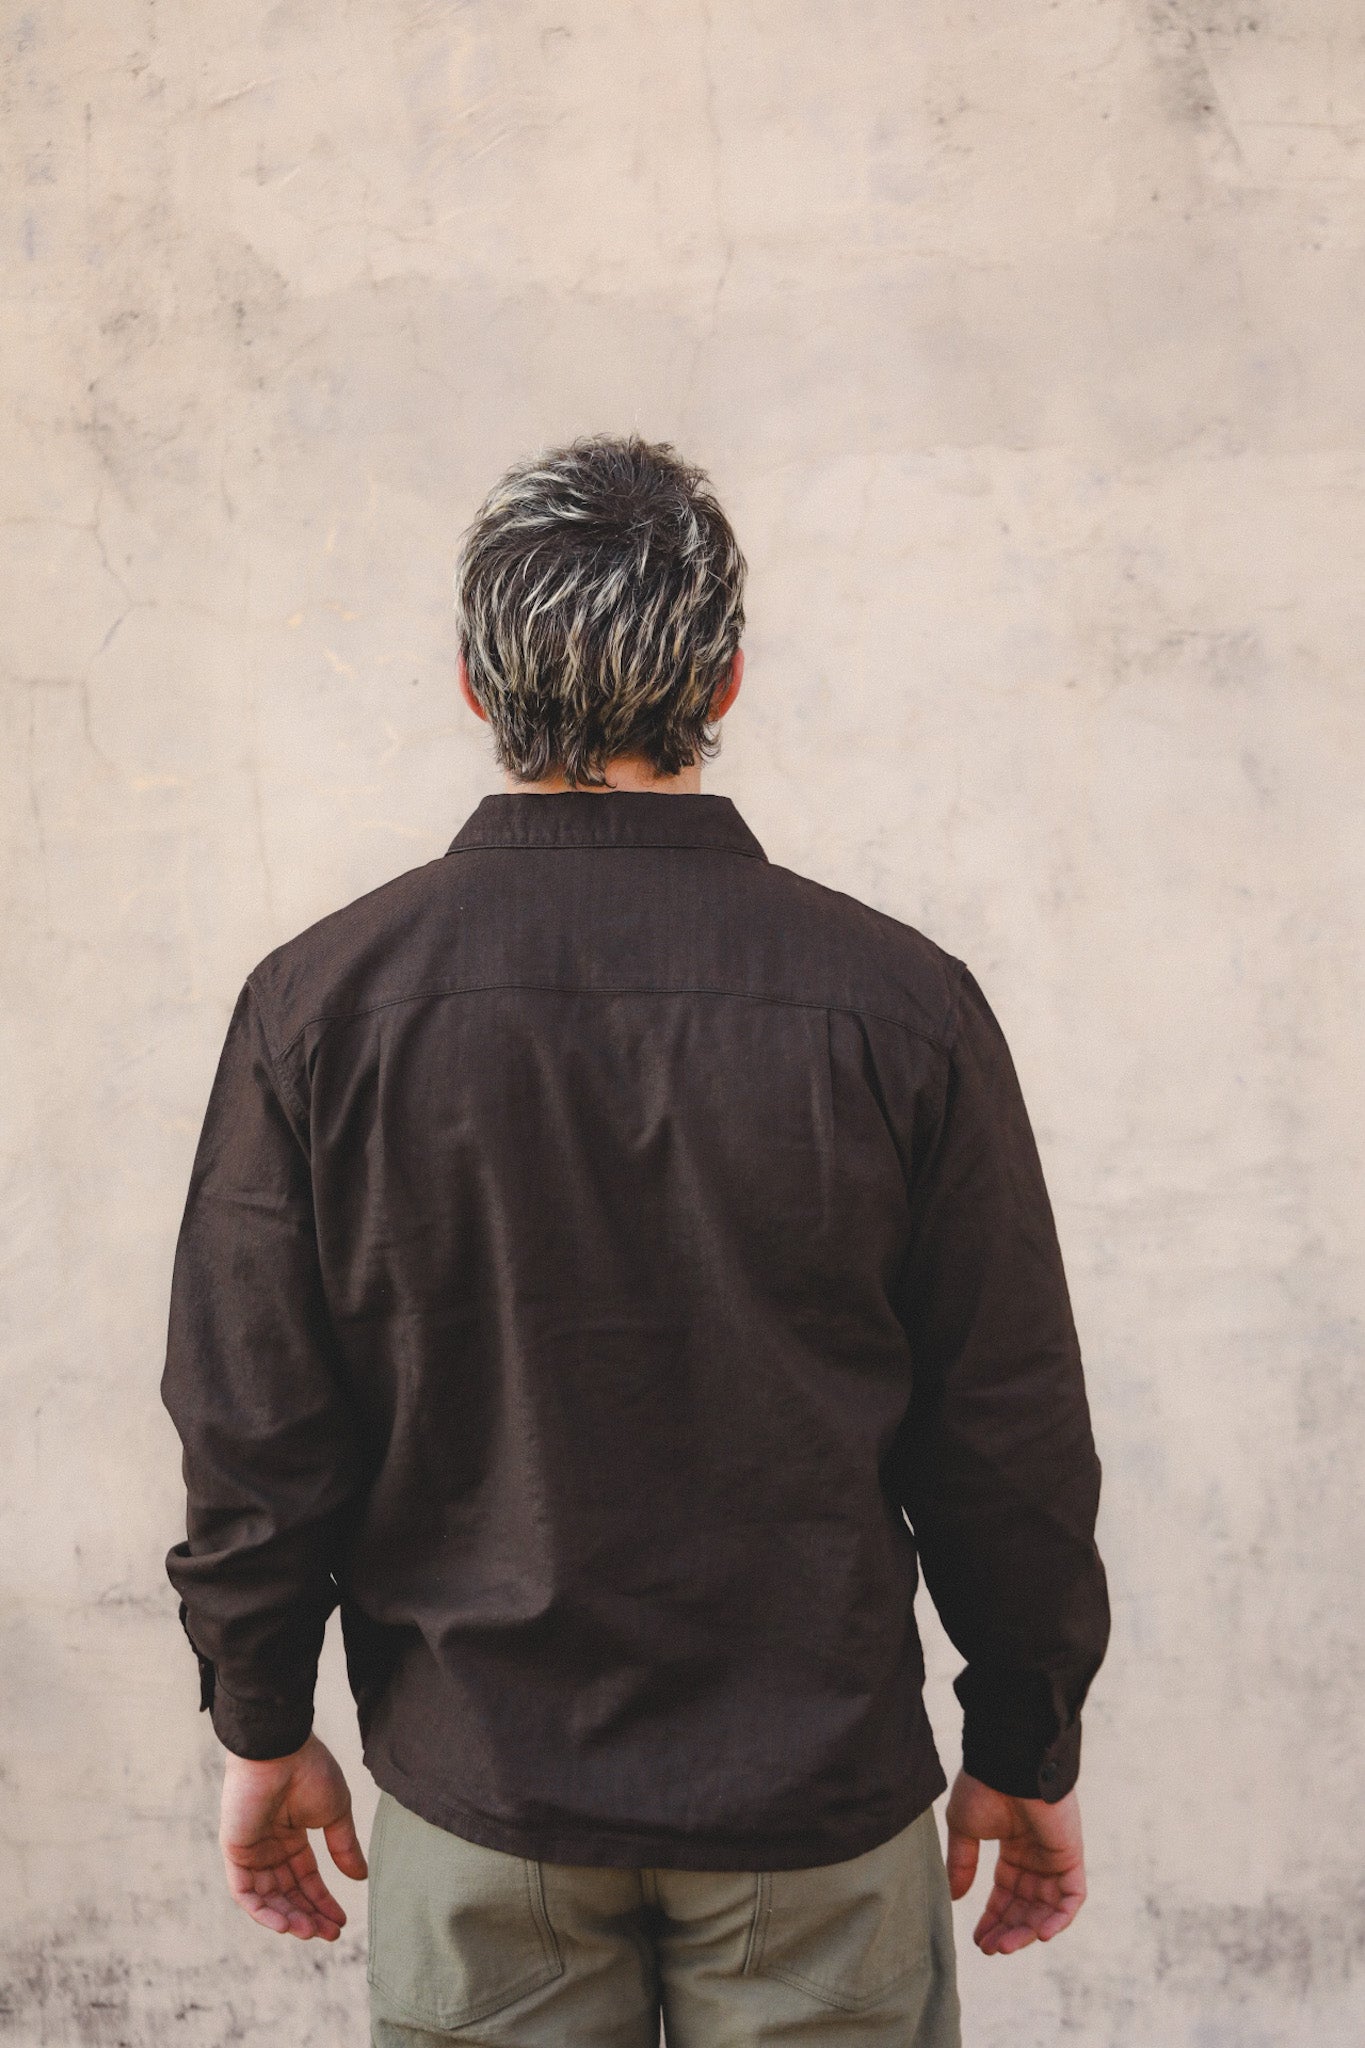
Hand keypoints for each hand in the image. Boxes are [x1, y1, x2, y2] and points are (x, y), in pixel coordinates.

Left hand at [219, 1732, 367, 1939]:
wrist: (281, 1751)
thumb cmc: (311, 1772)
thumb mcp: (336, 1813)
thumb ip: (344, 1847)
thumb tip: (361, 1877)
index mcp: (292, 1835)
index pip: (306, 1878)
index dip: (323, 1901)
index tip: (341, 1922)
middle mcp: (270, 1846)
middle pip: (288, 1892)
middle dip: (308, 1915)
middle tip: (328, 1935)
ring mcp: (251, 1850)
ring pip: (267, 1898)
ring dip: (288, 1918)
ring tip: (310, 1933)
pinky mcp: (234, 1852)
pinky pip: (245, 1892)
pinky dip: (263, 1911)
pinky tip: (286, 1923)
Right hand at [944, 1768, 1085, 1955]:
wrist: (1007, 1764)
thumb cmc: (983, 1787)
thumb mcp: (964, 1828)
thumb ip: (962, 1862)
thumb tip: (954, 1896)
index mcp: (1012, 1848)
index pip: (1006, 1894)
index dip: (993, 1918)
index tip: (978, 1941)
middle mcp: (1036, 1856)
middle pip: (1025, 1906)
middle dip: (1008, 1930)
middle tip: (991, 1949)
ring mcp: (1055, 1857)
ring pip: (1047, 1909)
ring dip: (1028, 1931)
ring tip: (1005, 1946)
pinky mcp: (1071, 1857)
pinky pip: (1072, 1898)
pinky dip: (1059, 1919)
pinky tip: (1038, 1934)